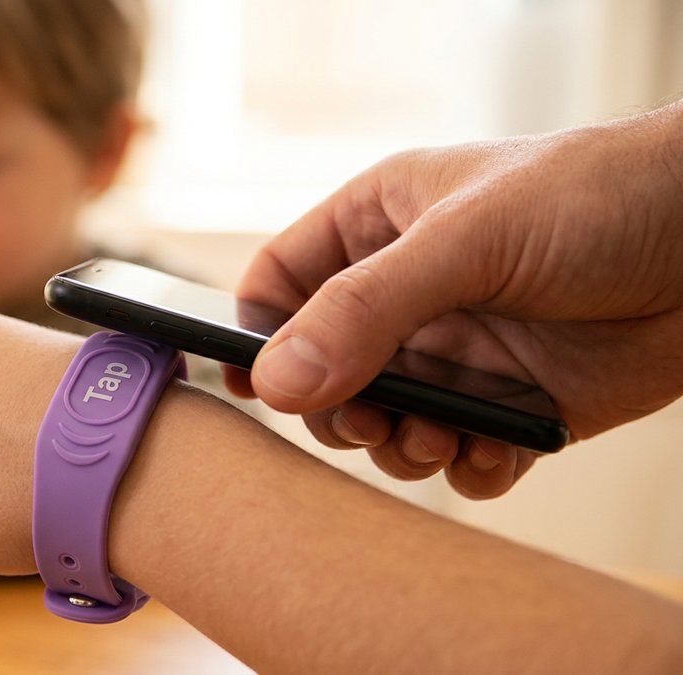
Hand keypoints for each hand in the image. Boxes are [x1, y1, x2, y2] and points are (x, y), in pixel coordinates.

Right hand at [226, 102, 682, 498]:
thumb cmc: (598, 197)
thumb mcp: (465, 239)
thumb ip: (363, 310)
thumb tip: (274, 385)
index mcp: (380, 226)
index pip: (282, 280)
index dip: (258, 331)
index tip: (249, 386)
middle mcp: (410, 294)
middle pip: (323, 369)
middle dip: (337, 406)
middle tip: (369, 420)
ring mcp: (461, 352)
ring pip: (386, 423)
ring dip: (401, 446)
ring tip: (440, 436)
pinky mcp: (513, 405)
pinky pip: (460, 458)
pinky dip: (466, 470)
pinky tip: (494, 450)